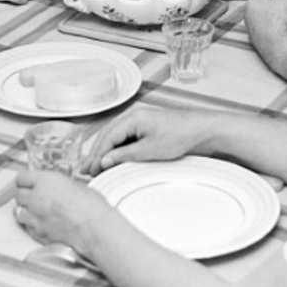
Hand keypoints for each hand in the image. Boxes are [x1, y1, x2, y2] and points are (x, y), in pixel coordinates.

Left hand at [13, 169, 110, 251]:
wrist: (94, 228)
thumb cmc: (91, 206)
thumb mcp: (76, 185)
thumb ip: (59, 185)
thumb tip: (55, 188)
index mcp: (46, 181)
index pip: (21, 177)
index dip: (25, 180)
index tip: (27, 182)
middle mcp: (36, 197)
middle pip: (17, 194)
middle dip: (24, 195)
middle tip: (32, 196)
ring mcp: (35, 217)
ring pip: (18, 212)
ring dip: (25, 210)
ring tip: (35, 211)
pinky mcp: (38, 233)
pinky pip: (27, 227)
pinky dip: (31, 225)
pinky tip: (41, 223)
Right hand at [82, 106, 210, 173]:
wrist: (201, 130)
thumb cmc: (180, 135)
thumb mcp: (149, 150)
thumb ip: (124, 155)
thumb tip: (104, 161)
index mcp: (132, 118)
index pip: (107, 138)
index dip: (97, 155)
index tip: (90, 170)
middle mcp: (133, 116)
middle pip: (108, 136)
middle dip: (96, 154)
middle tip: (86, 170)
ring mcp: (139, 121)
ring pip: (115, 137)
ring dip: (105, 152)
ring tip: (95, 167)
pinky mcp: (146, 127)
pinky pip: (125, 138)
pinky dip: (117, 149)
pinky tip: (112, 160)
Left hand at [243, 0, 286, 67]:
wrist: (278, 47)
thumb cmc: (278, 24)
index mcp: (252, 3)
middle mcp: (248, 15)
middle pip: (265, 1)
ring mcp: (252, 27)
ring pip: (266, 13)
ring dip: (277, 10)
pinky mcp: (258, 38)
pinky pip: (267, 25)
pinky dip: (275, 22)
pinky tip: (284, 24)